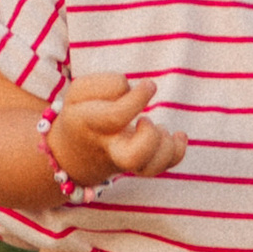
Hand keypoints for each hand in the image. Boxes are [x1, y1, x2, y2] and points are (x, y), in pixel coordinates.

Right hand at [51, 71, 188, 186]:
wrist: (75, 154)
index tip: (149, 85)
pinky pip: (163, 167)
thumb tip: (132, 90)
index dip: (138, 98)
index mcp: (91, 124)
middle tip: (146, 120)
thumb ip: (105, 84)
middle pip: (133, 157)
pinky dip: (177, 152)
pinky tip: (177, 135)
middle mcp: (110, 147)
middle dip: (151, 137)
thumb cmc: (83, 112)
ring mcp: (126, 161)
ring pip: (151, 167)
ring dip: (166, 144)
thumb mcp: (80, 91)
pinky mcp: (140, 166)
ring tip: (160, 127)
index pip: (117, 116)